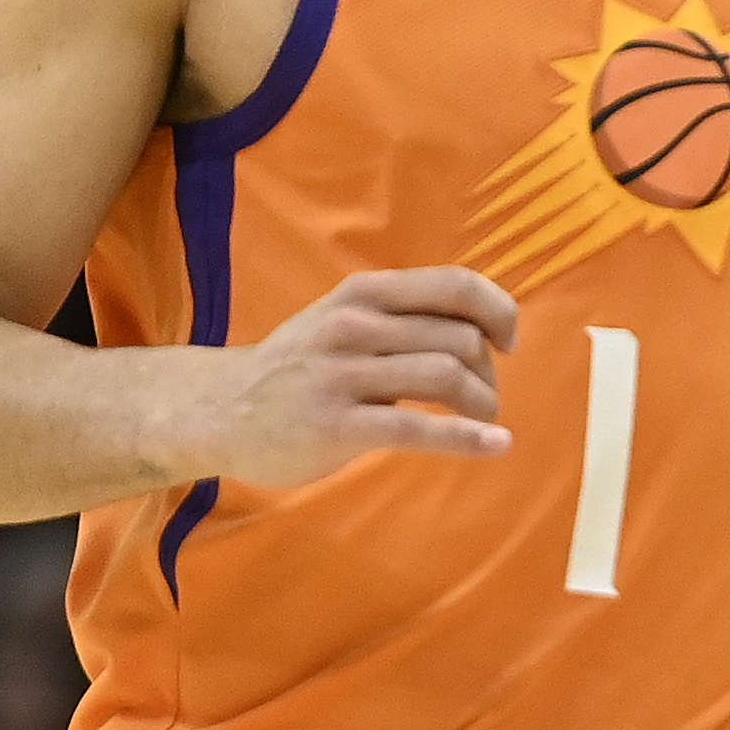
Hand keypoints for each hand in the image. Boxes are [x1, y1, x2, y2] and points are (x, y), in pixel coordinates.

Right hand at [196, 267, 519, 492]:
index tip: (509, 339)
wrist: (220, 411)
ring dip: (483, 402)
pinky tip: (495, 445)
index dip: (498, 310)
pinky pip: (419, 430)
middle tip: (485, 395)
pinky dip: (468, 438)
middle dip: (489, 370)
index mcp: (363, 293)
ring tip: (486, 420)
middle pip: (459, 337)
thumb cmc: (296, 367)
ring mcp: (343, 375)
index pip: (454, 285)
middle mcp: (355, 325)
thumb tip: (478, 327)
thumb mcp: (341, 319)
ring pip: (445, 377)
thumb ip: (398, 316)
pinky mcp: (337, 426)